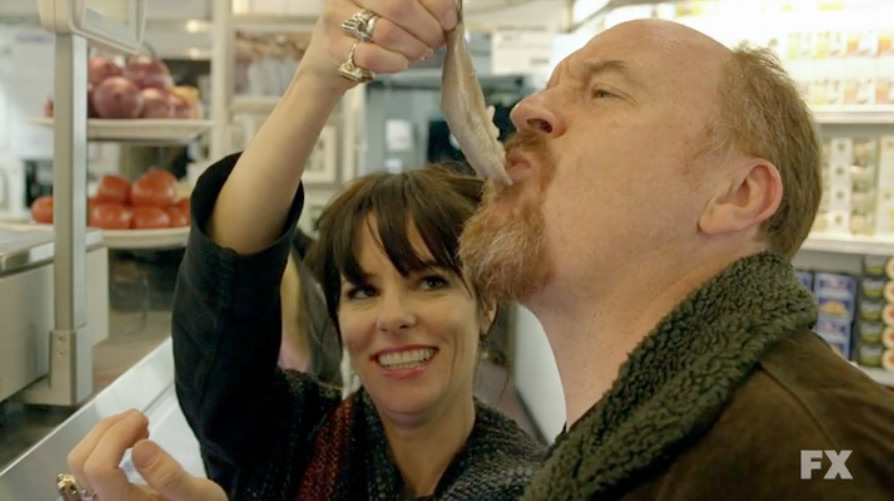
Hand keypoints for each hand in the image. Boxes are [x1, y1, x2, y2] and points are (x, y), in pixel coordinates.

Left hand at [67, 409, 226, 500]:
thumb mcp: (198, 496)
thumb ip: (171, 477)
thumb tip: (140, 445)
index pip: (100, 469)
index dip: (116, 435)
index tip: (143, 419)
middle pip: (81, 462)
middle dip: (108, 430)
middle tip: (141, 418)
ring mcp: (99, 500)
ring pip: (79, 462)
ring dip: (104, 435)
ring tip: (137, 427)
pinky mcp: (100, 494)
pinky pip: (87, 465)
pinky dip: (102, 444)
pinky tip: (129, 440)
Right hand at [298, 0, 458, 89]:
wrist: (329, 57)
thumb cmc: (367, 30)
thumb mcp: (389, 9)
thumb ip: (417, 6)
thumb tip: (449, 13)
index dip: (437, 3)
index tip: (449, 19)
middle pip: (400, 5)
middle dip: (427, 27)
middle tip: (436, 40)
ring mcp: (338, 19)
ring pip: (388, 32)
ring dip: (413, 47)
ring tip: (420, 52)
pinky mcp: (335, 48)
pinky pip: (373, 56)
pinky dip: (395, 62)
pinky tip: (401, 62)